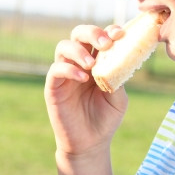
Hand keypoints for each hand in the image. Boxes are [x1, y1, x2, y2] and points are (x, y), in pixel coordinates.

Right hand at [46, 24, 129, 157]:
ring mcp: (64, 73)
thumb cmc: (105, 119)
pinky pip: (56, 69)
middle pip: (78, 34)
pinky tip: (83, 77)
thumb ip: (117, 76)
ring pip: (64, 47)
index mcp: (97, 62)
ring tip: (91, 64)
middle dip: (92, 33)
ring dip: (79, 50)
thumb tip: (121, 57)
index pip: (99, 38)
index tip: (121, 34)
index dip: (109, 31)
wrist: (90, 144)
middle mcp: (78, 63)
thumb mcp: (118, 97)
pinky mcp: (53, 87)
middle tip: (106, 43)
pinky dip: (69, 69)